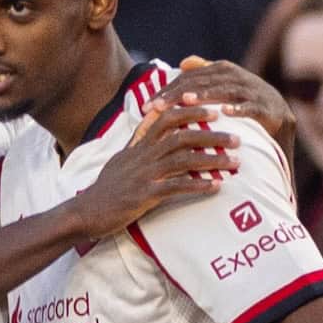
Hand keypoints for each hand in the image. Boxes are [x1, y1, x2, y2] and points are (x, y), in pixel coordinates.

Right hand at [66, 104, 238, 241]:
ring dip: (213, 160)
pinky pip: (176, 186)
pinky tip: (216, 186)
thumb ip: (137, 140)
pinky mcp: (145, 195)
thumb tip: (148, 123)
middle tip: (237, 138)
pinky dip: (198, 185)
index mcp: (139, 146)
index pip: (167, 118)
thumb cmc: (105, 188)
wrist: (86, 212)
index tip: (214, 109)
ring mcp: (144, 174)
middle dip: (212, 135)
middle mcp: (143, 156)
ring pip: (184, 159)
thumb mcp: (120, 158)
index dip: (191, 111)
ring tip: (235, 162)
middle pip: (182, 136)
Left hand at [145, 57, 296, 144]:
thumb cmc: (243, 105)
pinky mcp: (270, 109)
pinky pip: (253, 108)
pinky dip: (240, 110)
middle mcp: (238, 77)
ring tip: (186, 102)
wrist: (280, 121)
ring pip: (226, 92)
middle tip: (156, 107)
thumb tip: (185, 62)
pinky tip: (225, 114)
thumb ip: (205, 75)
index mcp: (224, 71)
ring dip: (206, 96)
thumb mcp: (224, 89)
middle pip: (203, 83)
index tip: (146, 106)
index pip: (190, 78)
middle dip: (178, 94)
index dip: (168, 90)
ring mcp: (255, 92)